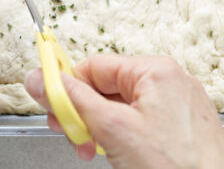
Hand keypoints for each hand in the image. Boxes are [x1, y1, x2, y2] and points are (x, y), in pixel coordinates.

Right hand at [25, 55, 223, 168]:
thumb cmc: (178, 168)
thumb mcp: (112, 129)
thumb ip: (72, 100)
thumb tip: (42, 79)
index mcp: (155, 70)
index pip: (94, 66)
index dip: (68, 89)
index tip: (52, 109)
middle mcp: (169, 81)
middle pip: (106, 88)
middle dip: (84, 114)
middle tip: (73, 137)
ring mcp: (177, 105)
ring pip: (122, 108)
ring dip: (101, 129)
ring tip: (96, 152)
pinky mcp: (181, 127)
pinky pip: (140, 122)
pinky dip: (122, 137)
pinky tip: (119, 156)